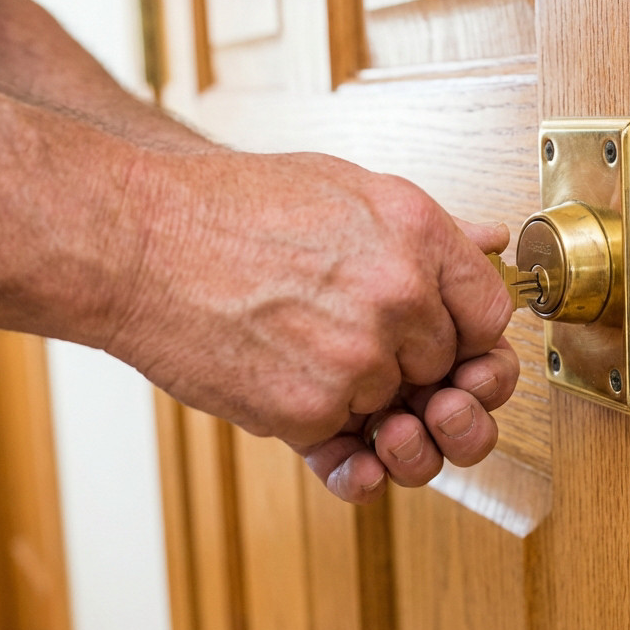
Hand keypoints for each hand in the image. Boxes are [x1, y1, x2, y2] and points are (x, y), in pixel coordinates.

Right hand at [104, 150, 517, 499]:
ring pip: (396, 410)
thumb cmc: (229, 208)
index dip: (467, 334)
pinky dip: (323, 429)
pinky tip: (295, 391)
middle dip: (412, 369)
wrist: (138, 240)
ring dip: (365, 400)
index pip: (490, 313)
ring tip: (320, 366)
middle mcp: (399, 296)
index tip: (443, 339)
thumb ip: (429, 226)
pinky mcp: (309, 410)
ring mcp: (357, 359)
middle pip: (447, 369)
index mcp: (416, 234)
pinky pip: (346, 443)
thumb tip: (491, 241)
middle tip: (365, 352)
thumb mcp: (344, 186)